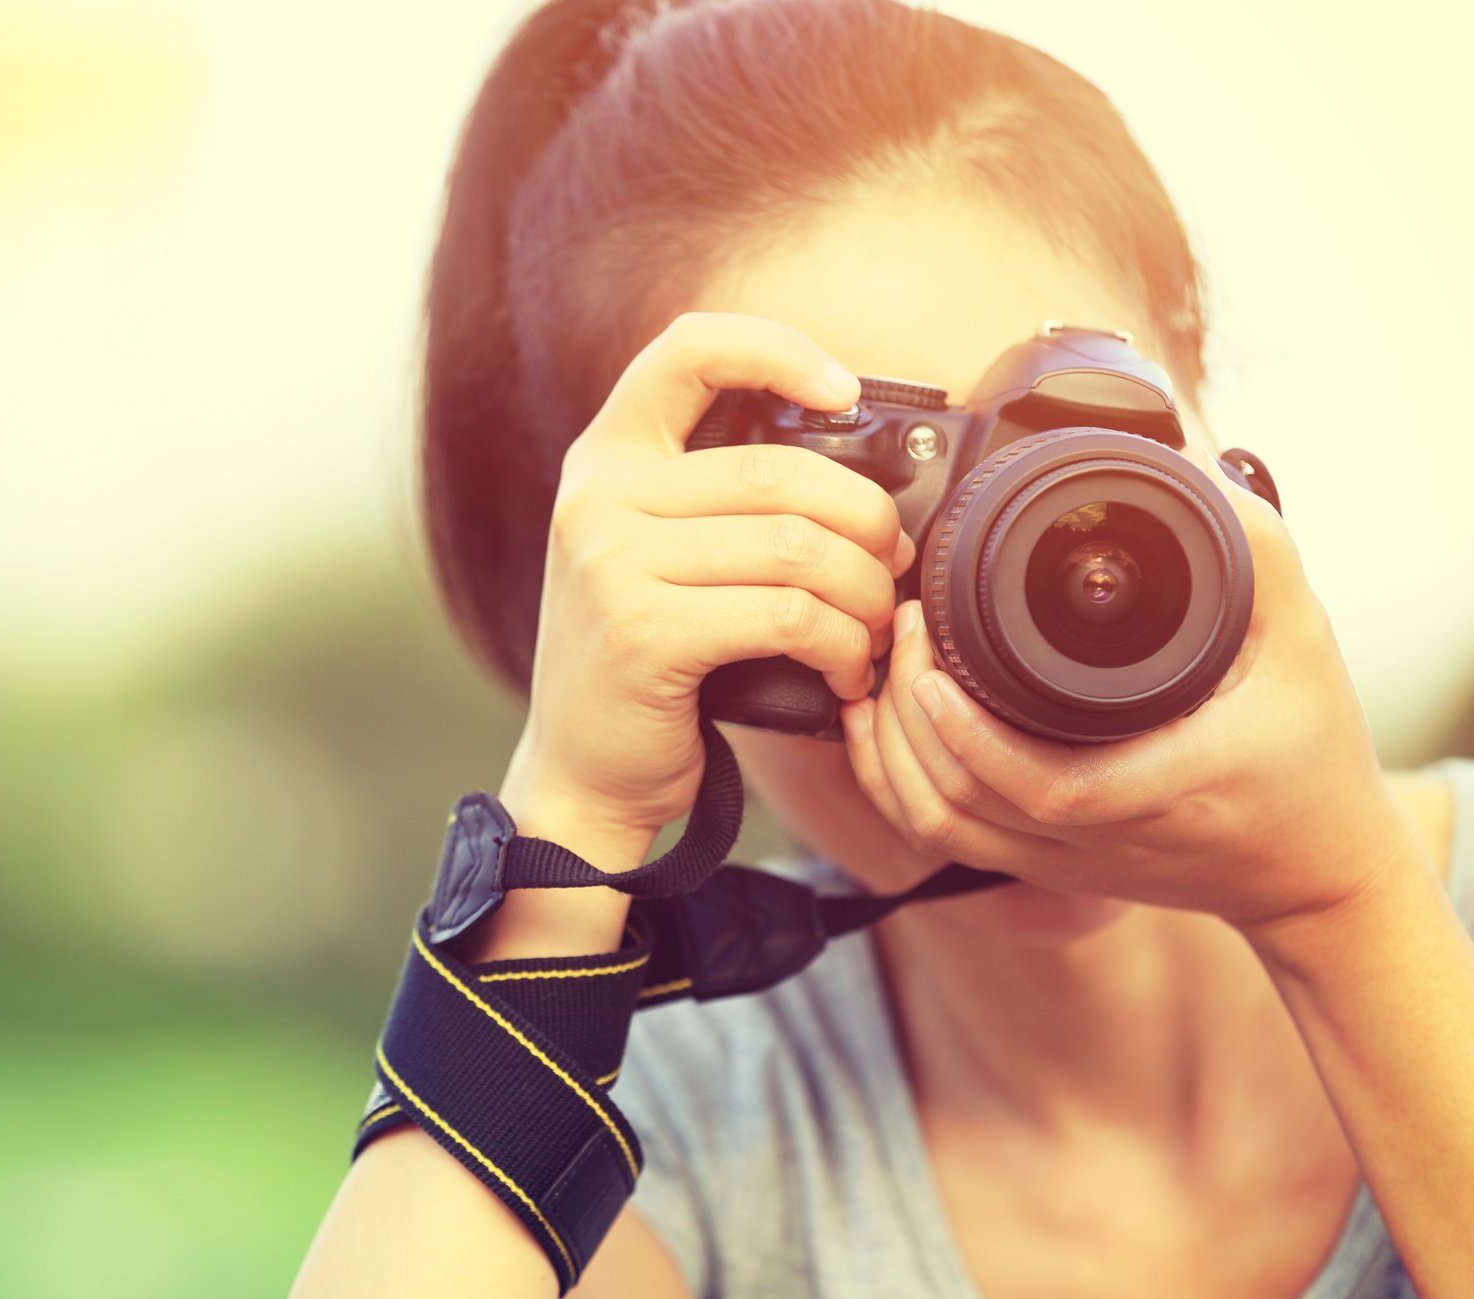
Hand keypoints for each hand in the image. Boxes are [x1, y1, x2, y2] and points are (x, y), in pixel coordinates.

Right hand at [503, 312, 914, 861]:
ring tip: (874, 630)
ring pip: (795, 548)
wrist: (580, 773)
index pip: (687, 350)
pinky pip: (786, 616)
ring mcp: (611, 563)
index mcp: (605, 460)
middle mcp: (597, 498)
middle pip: (777, 470)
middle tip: (893, 566)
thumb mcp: (657, 557)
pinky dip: (840, 646)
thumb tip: (864, 474)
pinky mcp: (642, 634)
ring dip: (864, 594)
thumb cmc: (647, 663)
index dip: (777, 351)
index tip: (843, 391)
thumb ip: (721, 500)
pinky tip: (846, 672)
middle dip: (865, 519)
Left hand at [838, 453, 1426, 949]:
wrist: (1317, 871)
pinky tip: (883, 726)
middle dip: (907, 719)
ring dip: (890, 754)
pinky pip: (946, 840)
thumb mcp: (1303, 636)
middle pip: (966, 806)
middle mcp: (1107, 836)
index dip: (972, 739)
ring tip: (885, 667)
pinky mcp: (1047, 867)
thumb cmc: (1312, 749)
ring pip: (941, 830)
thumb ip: (1253, 548)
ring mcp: (1068, 862)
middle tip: (901, 630)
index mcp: (1173, 785)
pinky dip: (899, 785)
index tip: (933, 670)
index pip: (1049, 788)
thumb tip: (1183, 460)